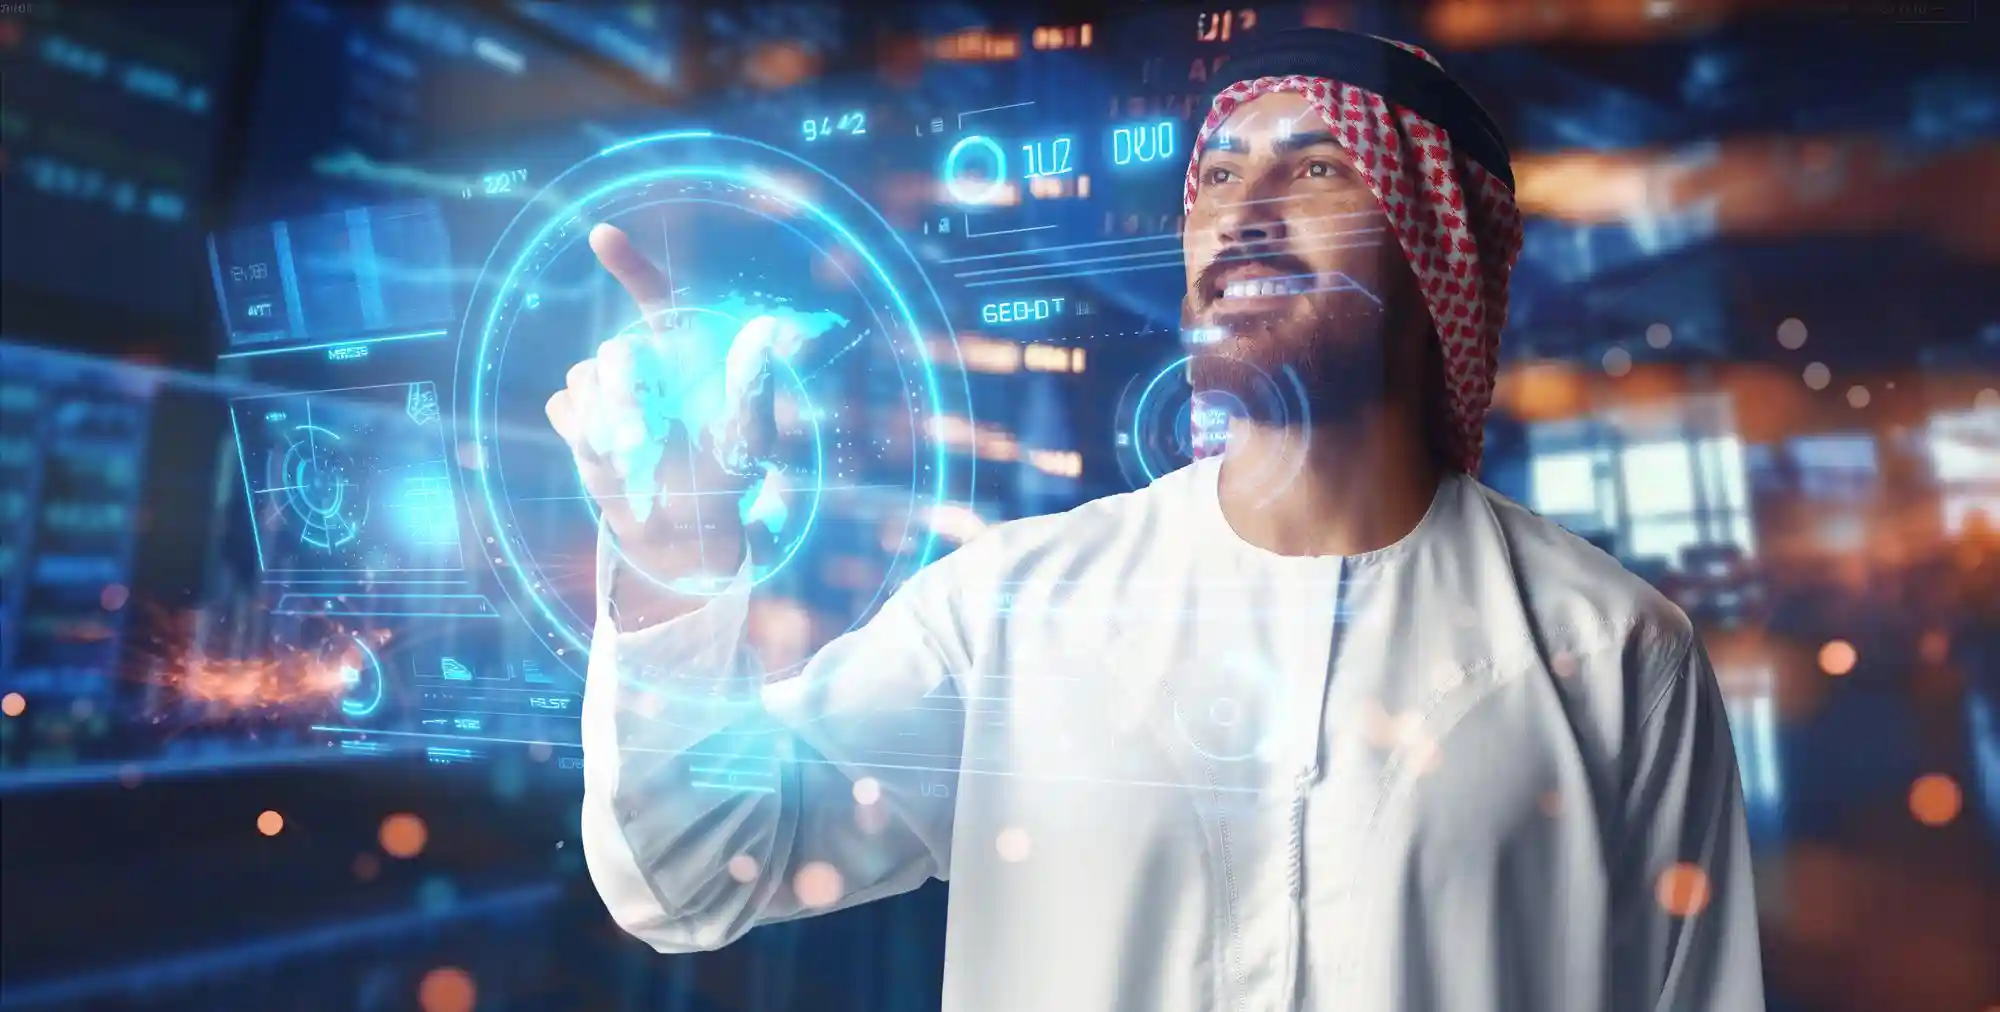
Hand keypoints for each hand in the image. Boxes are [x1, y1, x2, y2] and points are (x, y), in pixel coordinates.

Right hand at [546, 224, 772, 613]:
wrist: (685, 530)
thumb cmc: (726, 476)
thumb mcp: (750, 436)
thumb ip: (754, 384)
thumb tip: (766, 330)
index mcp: (685, 353)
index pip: (656, 297)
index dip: (630, 265)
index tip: (602, 236)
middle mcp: (644, 363)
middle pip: (614, 351)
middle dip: (624, 394)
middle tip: (642, 441)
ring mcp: (606, 390)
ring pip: (583, 380)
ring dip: (606, 423)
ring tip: (638, 460)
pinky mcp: (578, 419)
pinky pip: (563, 409)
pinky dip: (583, 436)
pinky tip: (611, 461)